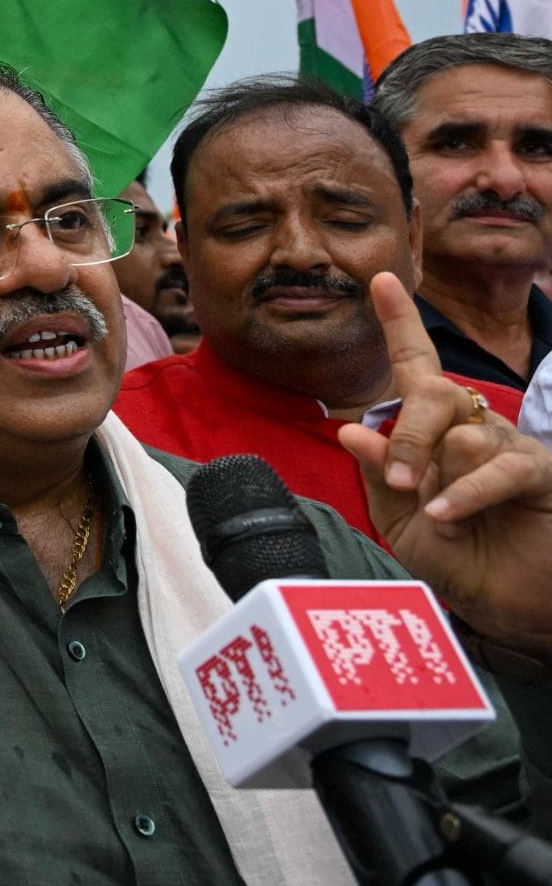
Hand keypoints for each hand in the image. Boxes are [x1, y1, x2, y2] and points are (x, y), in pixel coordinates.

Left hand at [340, 272, 551, 655]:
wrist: (503, 606)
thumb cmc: (456, 560)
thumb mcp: (399, 520)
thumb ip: (380, 475)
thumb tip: (352, 431)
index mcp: (433, 433)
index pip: (415, 369)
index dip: (399, 325)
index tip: (381, 279)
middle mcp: (471, 428)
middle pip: (431, 394)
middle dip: (407, 435)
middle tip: (402, 481)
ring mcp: (508, 446)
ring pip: (463, 433)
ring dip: (443, 481)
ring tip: (443, 520)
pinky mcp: (537, 472)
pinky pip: (498, 466)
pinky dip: (466, 492)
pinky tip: (447, 515)